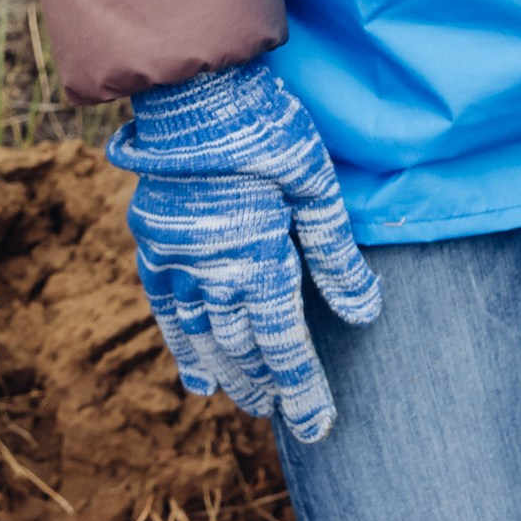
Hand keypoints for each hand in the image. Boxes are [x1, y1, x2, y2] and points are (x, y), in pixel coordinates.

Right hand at [107, 62, 380, 444]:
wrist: (194, 91)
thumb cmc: (268, 128)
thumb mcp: (317, 184)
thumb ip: (337, 253)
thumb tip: (367, 314)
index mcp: (258, 259)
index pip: (285, 347)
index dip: (303, 391)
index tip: (320, 429)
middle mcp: (213, 273)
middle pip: (244, 350)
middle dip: (268, 388)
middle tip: (288, 418)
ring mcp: (177, 261)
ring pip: (203, 338)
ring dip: (229, 373)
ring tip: (250, 402)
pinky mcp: (153, 244)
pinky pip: (165, 310)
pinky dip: (181, 347)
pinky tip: (196, 378)